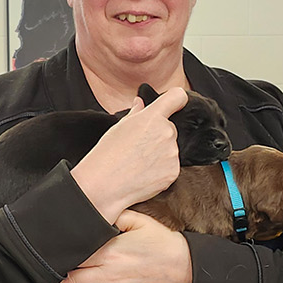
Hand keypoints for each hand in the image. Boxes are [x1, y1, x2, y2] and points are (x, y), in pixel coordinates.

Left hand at [57, 210, 192, 282]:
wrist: (183, 269)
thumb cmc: (163, 244)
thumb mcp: (140, 221)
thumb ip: (115, 215)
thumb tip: (95, 211)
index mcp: (110, 250)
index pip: (74, 253)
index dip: (62, 250)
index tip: (54, 244)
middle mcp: (108, 272)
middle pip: (69, 275)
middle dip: (58, 268)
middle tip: (51, 260)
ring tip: (58, 273)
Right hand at [70, 87, 186, 221]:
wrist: (105, 185)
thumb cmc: (107, 155)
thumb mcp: (119, 127)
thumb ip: (135, 113)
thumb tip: (140, 103)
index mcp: (153, 117)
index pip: (177, 97)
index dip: (176, 100)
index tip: (174, 104)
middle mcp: (167, 132)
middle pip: (170, 128)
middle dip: (159, 135)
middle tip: (140, 147)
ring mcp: (172, 153)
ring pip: (171, 149)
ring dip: (160, 154)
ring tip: (139, 163)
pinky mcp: (174, 172)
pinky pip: (171, 167)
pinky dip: (161, 171)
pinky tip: (144, 174)